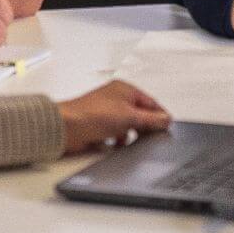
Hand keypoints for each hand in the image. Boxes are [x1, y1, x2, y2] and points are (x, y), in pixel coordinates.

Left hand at [56, 81, 170, 154]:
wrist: (66, 127)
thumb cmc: (91, 114)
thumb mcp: (130, 117)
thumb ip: (151, 119)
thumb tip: (166, 119)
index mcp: (125, 89)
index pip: (151, 102)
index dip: (160, 115)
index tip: (167, 127)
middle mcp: (116, 98)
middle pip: (139, 115)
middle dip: (143, 127)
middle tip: (149, 137)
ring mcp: (107, 112)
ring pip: (127, 126)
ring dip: (128, 134)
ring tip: (126, 139)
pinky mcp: (98, 125)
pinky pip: (115, 133)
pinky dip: (117, 139)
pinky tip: (115, 143)